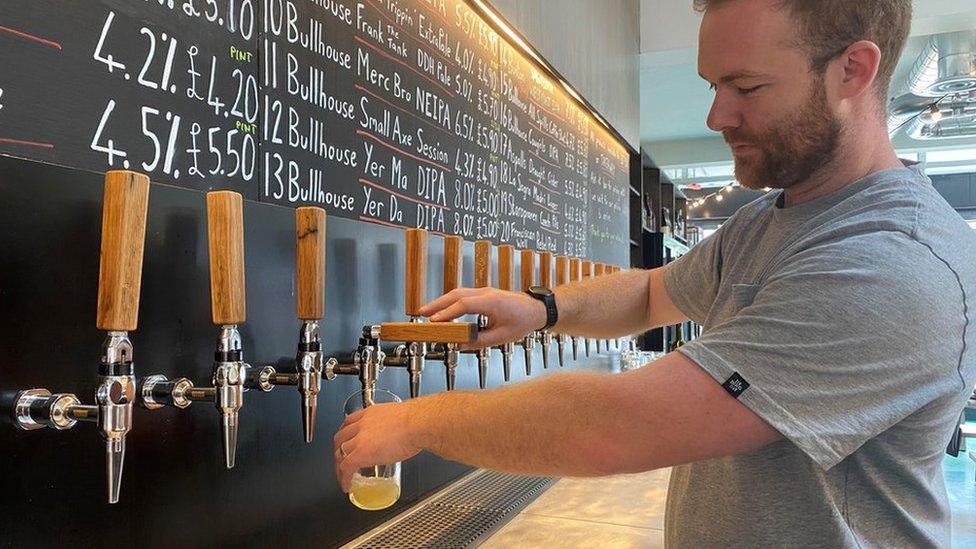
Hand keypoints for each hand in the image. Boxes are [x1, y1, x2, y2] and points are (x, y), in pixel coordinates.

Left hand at [333, 401, 422, 492]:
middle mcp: (362, 424)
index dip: (345, 433)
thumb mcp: (401, 418)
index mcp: (371, 413)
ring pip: (340, 453)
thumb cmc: (418, 421)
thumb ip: (396, 425)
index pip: (349, 421)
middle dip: (338, 450)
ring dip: (339, 466)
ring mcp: (360, 439)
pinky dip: (344, 478)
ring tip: (343, 476)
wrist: (418, 424)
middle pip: (340, 438)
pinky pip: (346, 468)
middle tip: (341, 460)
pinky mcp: (361, 453)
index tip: (346, 440)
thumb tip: (404, 435)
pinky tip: (347, 486)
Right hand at [418, 288, 545, 349]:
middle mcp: (486, 293)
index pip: (464, 305)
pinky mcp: (483, 294)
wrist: (536, 309)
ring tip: (426, 312)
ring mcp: (484, 291)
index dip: (447, 313)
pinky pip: (463, 295)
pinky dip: (450, 301)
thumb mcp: (502, 337)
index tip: (435, 323)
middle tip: (421, 314)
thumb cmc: (522, 321)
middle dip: (437, 304)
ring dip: (441, 302)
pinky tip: (442, 310)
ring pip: (458, 293)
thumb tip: (460, 344)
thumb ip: (480, 341)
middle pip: (456, 294)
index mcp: (492, 302)